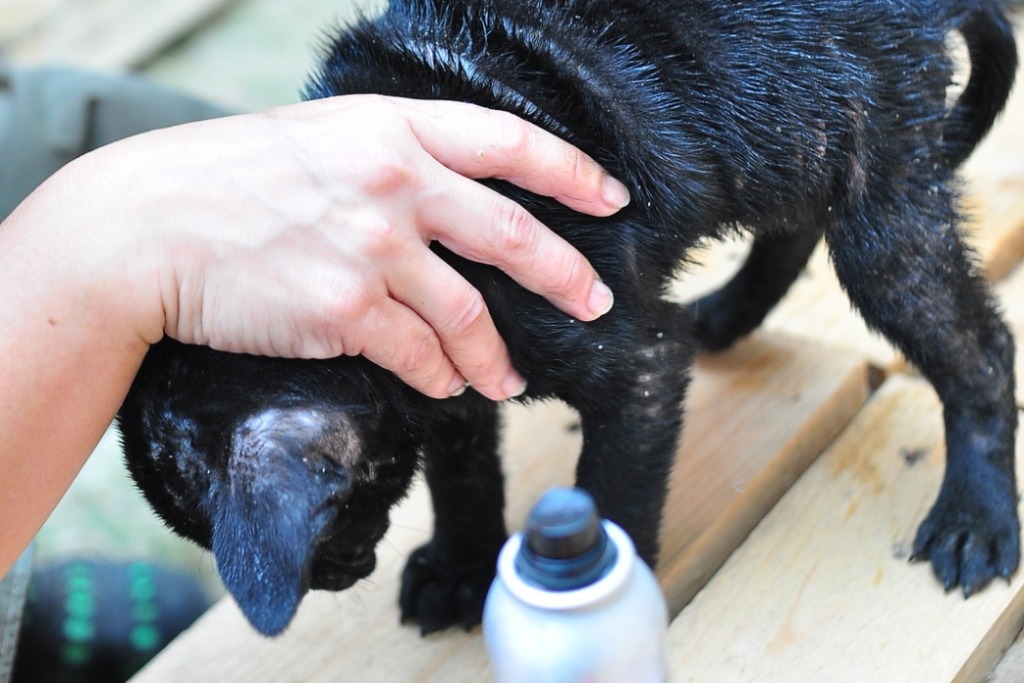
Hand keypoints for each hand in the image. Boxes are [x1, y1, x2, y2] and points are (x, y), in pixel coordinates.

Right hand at [82, 95, 627, 399]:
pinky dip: (443, 376)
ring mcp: (373, 249)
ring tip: (509, 379)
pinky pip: (420, 355)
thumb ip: (387, 157)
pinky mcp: (346, 312)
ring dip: (498, 356)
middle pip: (513, 235)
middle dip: (566, 276)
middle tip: (595, 303)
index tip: (611, 198)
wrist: (144, 226)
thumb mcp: (317, 136)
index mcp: (392, 128)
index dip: (572, 171)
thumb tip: (444, 195)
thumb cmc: (224, 178)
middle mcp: (394, 183)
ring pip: (470, 314)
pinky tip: (450, 385)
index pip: (510, 142)